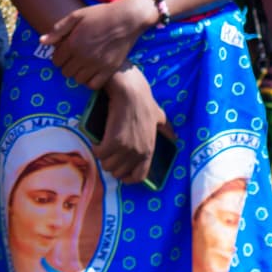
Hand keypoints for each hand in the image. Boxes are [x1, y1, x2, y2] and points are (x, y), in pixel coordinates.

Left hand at [44, 0, 152, 88]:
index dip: (58, 56)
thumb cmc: (101, 14)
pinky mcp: (109, 69)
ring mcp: (97, 64)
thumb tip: (42, 41)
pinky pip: (93, 84)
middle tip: (73, 57)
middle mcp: (84, 56)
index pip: (56, 60)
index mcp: (74, 43)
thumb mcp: (77, 16)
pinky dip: (90, 81)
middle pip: (65, 72)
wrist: (127, 19)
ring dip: (77, 73)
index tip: (64, 51)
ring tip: (82, 64)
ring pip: (78, 79)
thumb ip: (58, 29)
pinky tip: (92, 71)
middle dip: (66, 65)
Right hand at [95, 68, 169, 183]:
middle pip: (118, 172)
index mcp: (149, 150)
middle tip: (108, 153)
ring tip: (102, 145)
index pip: (139, 176)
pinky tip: (97, 141)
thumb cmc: (144, 102)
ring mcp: (126, 149)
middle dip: (111, 164)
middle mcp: (138, 153)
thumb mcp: (159, 117)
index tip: (119, 171)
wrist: (131, 93)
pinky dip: (96, 149)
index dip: (127, 178)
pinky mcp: (113, 142)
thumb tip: (175, 136)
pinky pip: (99, 154)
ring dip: (103, 157)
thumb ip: (166, 129)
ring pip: (107, 165)